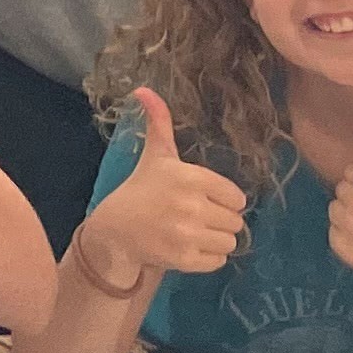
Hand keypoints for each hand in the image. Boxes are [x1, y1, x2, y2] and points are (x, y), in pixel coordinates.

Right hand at [75, 89, 248, 282]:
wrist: (115, 230)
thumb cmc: (141, 189)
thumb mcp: (155, 156)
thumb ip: (159, 123)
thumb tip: (144, 89)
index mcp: (190, 177)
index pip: (237, 197)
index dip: (223, 199)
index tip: (202, 198)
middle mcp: (191, 206)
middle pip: (235, 222)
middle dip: (219, 221)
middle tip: (196, 217)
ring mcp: (187, 234)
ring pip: (230, 243)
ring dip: (215, 241)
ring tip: (194, 233)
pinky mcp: (184, 259)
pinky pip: (218, 262)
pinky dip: (207, 258)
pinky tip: (188, 248)